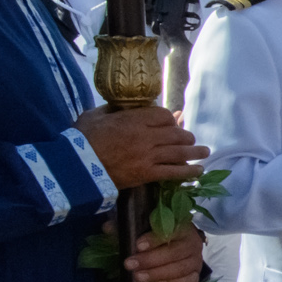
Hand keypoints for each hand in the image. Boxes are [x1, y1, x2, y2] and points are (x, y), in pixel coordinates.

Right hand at [74, 106, 206, 189]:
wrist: (76, 166)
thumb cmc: (82, 138)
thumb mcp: (95, 115)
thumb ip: (113, 110)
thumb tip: (122, 107)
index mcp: (134, 119)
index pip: (164, 116)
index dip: (170, 119)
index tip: (172, 124)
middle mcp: (146, 135)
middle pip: (175, 133)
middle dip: (186, 136)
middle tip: (192, 139)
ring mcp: (148, 155)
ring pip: (178, 151)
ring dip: (194, 152)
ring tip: (205, 152)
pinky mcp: (146, 174)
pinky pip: (173, 172)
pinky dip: (188, 171)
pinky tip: (198, 171)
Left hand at [115, 217, 203, 281]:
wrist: (178, 246)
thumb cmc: (157, 236)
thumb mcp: (141, 228)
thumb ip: (126, 227)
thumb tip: (107, 228)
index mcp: (181, 224)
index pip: (170, 230)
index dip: (155, 238)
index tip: (138, 245)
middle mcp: (192, 241)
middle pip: (175, 252)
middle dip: (151, 260)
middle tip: (130, 265)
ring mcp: (196, 259)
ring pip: (181, 268)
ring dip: (158, 274)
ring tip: (138, 277)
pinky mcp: (196, 274)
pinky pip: (188, 281)